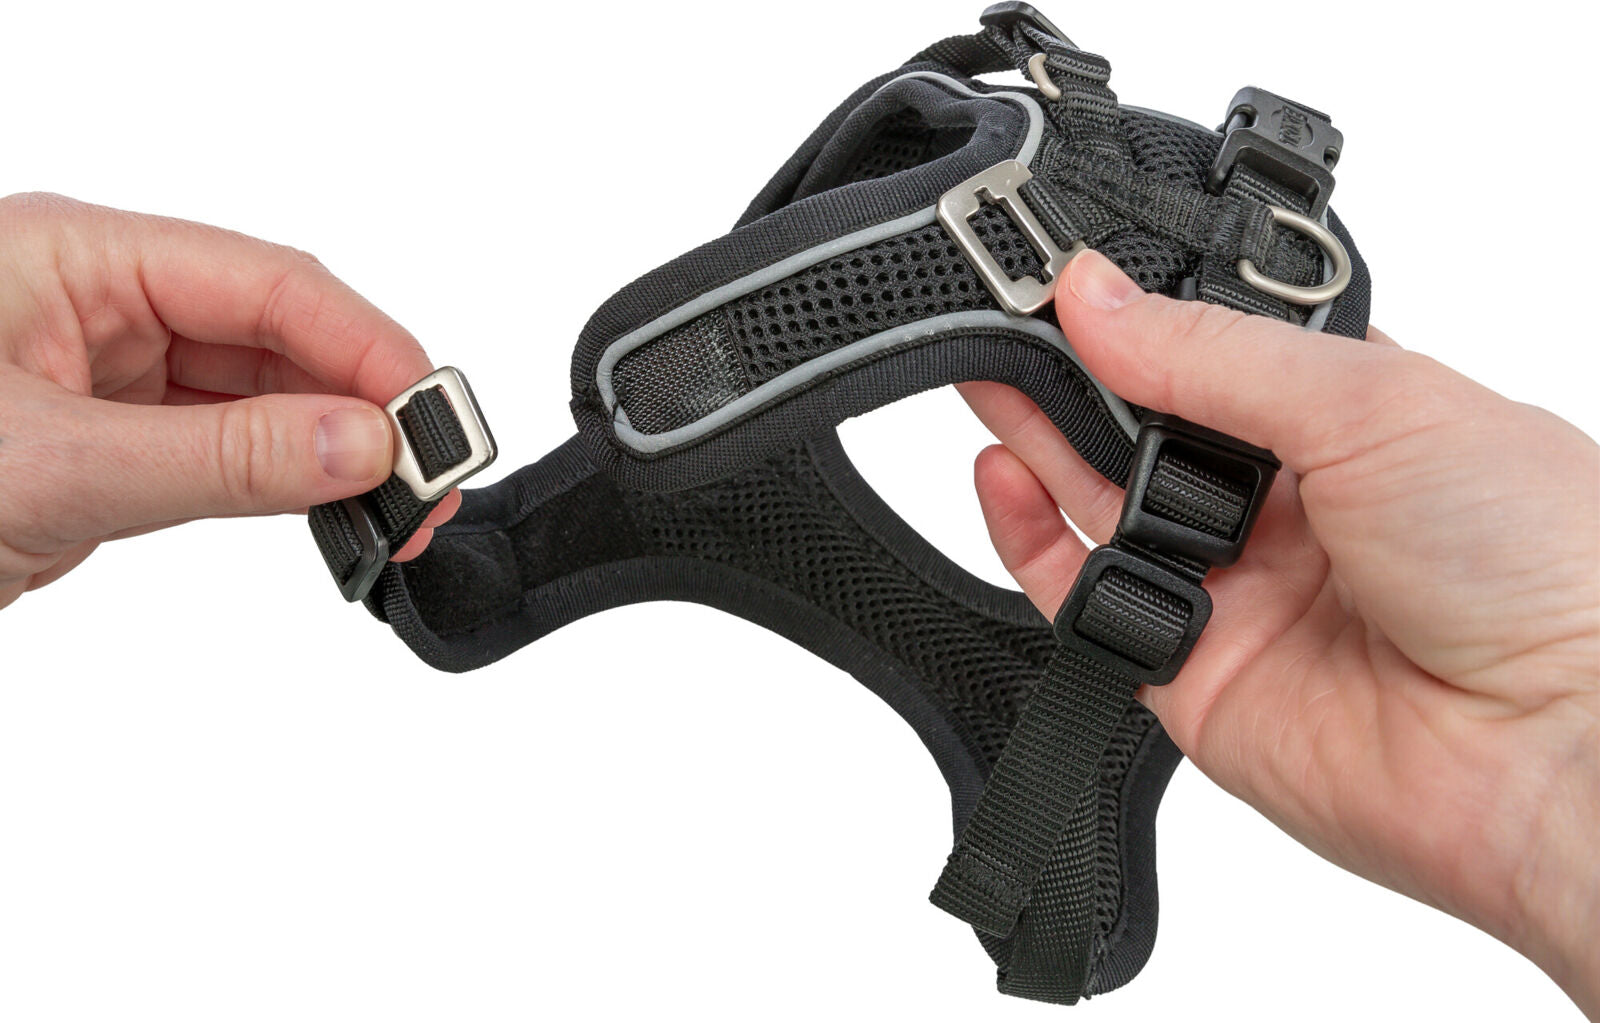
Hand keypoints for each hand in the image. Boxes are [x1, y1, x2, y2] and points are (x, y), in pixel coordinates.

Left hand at [0, 193, 458, 609]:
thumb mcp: (60, 467)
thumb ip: (221, 457)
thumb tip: (360, 444)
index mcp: (76, 257)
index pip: (265, 282)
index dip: (364, 346)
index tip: (432, 414)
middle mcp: (98, 304)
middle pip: (276, 336)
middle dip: (363, 405)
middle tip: (432, 474)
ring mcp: (105, 376)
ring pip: (259, 398)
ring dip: (335, 451)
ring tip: (400, 506)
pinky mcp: (110, 447)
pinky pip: (225, 451)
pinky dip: (288, 484)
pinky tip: (339, 508)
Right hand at [958, 250, 1599, 1014]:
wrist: (1562, 748)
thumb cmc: (1541, 558)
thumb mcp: (1376, 401)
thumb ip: (1215, 353)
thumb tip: (1096, 294)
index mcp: (1349, 419)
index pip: (1209, 348)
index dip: (1137, 310)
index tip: (1062, 270)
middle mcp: (1288, 503)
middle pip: (1143, 424)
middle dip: (1071, 368)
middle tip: (998, 311)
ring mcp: (1235, 590)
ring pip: (1101, 505)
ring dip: (1036, 439)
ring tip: (983, 374)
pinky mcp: (1189, 676)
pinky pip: (1084, 601)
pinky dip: (1030, 538)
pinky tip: (1001, 472)